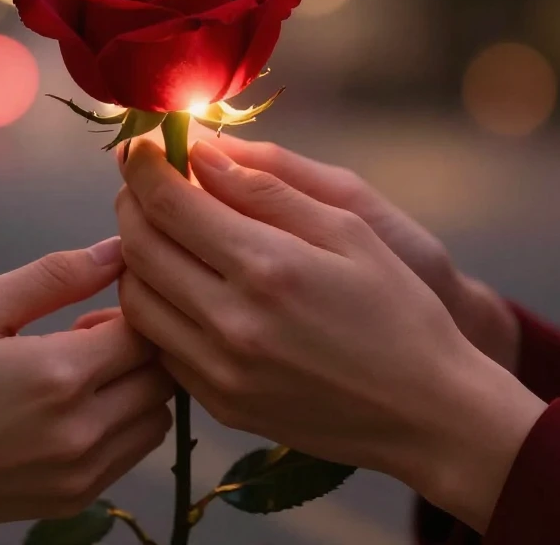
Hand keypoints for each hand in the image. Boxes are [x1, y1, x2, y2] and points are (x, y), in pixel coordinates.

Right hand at [0, 238, 172, 544]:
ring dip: (135, 388)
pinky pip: (132, 454)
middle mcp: (81, 431)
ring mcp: (80, 474)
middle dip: (138, 346)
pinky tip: (70, 409)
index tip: (93, 303)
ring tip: (78, 373)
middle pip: (161, 376)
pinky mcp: (72, 499)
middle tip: (85, 333)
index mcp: (59, 376)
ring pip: (156, 418)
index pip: (146, 330)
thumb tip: (117, 250)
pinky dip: (121, 424)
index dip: (130, 307)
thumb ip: (54, 276)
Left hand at [115, 140, 544, 531]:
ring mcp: (220, 370)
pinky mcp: (219, 404)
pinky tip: (183, 286)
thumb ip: (270, 186)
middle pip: (139, 248)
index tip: (142, 146)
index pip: (168, 203)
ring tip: (161, 231)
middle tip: (144, 182)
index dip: (145, 166)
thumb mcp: (350, 229)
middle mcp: (231, 322)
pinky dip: (157, 306)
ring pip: (137, 299)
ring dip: (136, 256)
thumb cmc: (400, 310)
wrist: (426, 413)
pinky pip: (159, 345)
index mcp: (266, 266)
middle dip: (132, 203)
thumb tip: (205, 151)